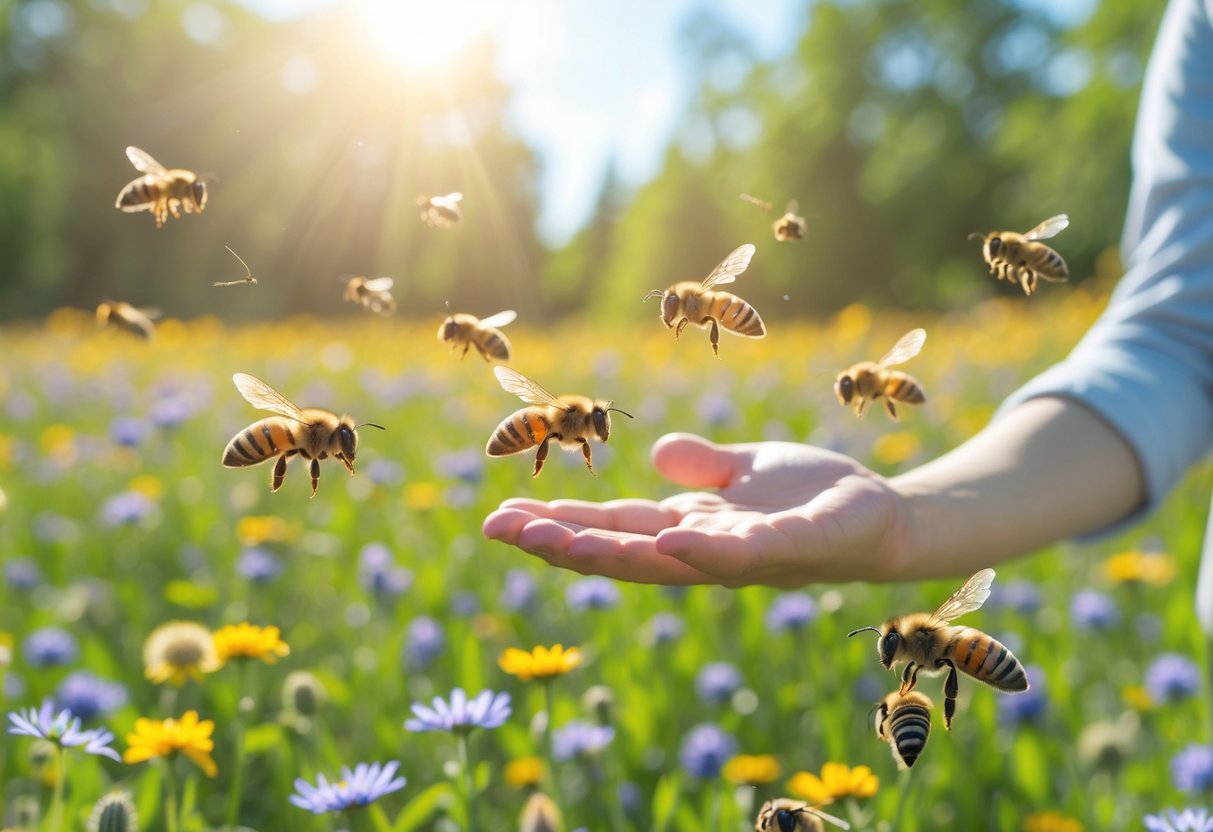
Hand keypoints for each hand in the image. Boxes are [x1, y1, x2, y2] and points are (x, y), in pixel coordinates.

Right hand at [482, 432, 913, 586]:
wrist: (888, 520)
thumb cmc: (811, 499)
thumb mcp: (745, 473)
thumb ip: (702, 468)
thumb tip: (654, 454)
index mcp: (692, 529)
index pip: (615, 530)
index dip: (560, 527)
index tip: (503, 519)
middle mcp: (709, 550)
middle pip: (624, 550)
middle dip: (561, 542)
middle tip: (498, 530)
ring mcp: (751, 552)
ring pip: (671, 560)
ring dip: (611, 552)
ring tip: (552, 538)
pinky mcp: (801, 543)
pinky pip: (750, 551)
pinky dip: (709, 552)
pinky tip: (671, 541)